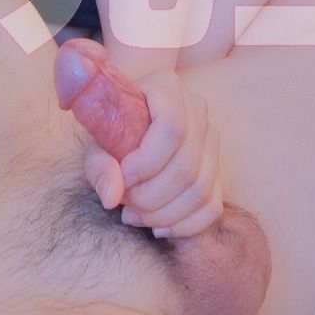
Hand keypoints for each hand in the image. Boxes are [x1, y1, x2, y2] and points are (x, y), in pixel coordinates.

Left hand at [84, 69, 221, 238]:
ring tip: (134, 216)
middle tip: (124, 204)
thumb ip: (100, 164)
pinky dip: (185, 224)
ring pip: (201, 188)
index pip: (171, 128)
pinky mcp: (217, 167)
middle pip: (186, 164)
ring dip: (165, 213)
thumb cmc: (112, 128)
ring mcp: (211, 137)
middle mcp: (196, 108)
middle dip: (152, 196)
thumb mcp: (97, 140)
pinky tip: (158, 227)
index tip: (123, 178)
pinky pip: (212, 205)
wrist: (129, 123)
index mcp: (167, 87)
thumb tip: (113, 196)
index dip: (147, 162)